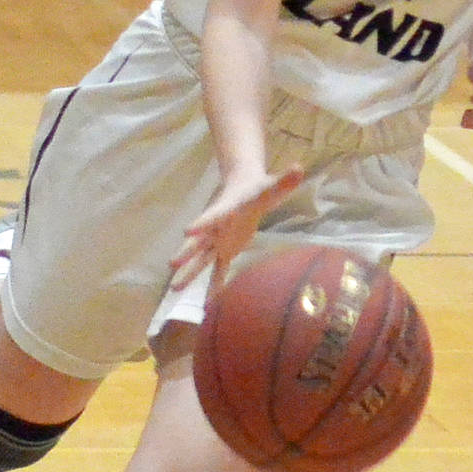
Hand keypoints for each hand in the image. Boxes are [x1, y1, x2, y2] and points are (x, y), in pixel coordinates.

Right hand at [170, 165, 305, 290]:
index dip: (203, 222)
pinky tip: (206, 303)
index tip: (188, 230)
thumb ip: (284, 180)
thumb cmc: (258, 188)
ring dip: (190, 273)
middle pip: (200, 241)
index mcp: (226, 210)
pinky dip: (213, 285)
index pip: (213, 215)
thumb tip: (299, 168)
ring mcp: (217, 241)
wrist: (244, 189)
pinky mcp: (224, 251)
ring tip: (175, 289)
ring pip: (201, 259)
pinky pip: (217, 269)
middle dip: (187, 252)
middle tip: (173, 264)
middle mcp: (217, 228)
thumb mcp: (272, 186)